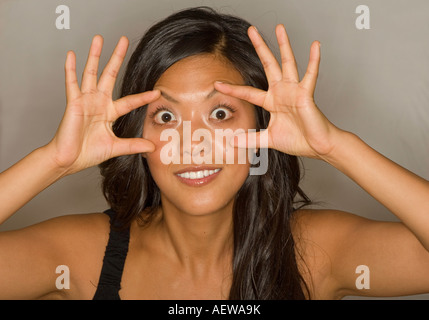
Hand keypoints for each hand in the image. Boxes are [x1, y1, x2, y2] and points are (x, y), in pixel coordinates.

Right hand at [46, 35, 159, 174]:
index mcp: (109, 112)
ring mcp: (85, 100)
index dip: (143, 97)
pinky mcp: (73, 102)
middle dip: (117, 57)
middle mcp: (98, 102)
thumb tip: (153, 147)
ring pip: (91, 73)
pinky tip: (72, 54)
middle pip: (110, 75)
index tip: (157, 92)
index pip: (130, 101)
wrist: (69, 160)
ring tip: (99, 38)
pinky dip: (70, 69)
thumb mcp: (116, 147)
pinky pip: (71, 83)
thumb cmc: (88, 153)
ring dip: (95, 55)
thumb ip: (134, 145)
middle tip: (124, 40)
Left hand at [214, 24, 340, 158]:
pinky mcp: (306, 94)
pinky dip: (314, 60)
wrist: (316, 147)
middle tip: (251, 30)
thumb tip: (232, 142)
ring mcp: (294, 91)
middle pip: (268, 64)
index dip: (232, 89)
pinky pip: (310, 75)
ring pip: (287, 63)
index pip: (248, 92)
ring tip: (280, 28)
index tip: (217, 84)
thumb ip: (251, 140)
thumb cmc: (297, 140)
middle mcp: (281, 92)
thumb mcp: (268, 139)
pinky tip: (315, 45)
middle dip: (260, 47)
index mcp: (272, 102)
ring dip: (284, 45)